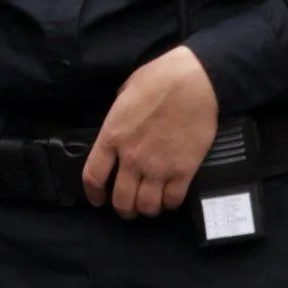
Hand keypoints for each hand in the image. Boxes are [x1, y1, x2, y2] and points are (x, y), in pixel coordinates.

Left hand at [82, 46, 219, 218]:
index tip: (99, 199)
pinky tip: (170, 197)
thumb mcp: (124, 95)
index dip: (94, 194)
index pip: (92, 177)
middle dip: (124, 208)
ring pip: (147, 206)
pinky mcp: (184, 170)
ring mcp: (158, 166)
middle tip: (129, 207)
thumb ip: (118, 119)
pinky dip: (170, 203)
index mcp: (112, 137)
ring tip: (151, 204)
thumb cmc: (158, 79)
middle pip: (121, 200)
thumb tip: (120, 130)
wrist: (194, 81)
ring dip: (147, 209)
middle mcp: (132, 157)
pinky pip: (173, 199)